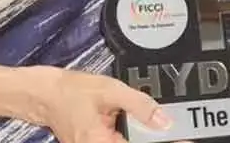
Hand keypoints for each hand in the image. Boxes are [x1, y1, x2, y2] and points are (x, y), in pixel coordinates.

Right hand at [27, 66, 172, 142]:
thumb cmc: (71, 91)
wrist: (45, 94)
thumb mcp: (111, 91)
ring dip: (144, 136)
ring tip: (164, 130)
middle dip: (154, 138)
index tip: (185, 140)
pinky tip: (143, 128)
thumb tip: (164, 121)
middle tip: (178, 133)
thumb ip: (140, 105)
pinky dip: (133, 135)